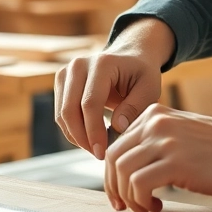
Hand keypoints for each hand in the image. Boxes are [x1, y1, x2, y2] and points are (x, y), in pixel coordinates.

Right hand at [53, 18, 173, 158]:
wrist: (129, 56)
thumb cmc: (141, 73)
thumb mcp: (150, 88)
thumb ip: (136, 107)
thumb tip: (117, 128)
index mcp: (102, 63)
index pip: (90, 103)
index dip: (93, 131)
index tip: (102, 152)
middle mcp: (78, 65)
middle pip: (69, 109)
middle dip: (82, 138)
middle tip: (98, 155)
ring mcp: (65, 73)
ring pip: (62, 114)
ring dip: (76, 137)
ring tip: (97, 148)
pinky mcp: (61, 83)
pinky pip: (61, 114)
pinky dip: (73, 130)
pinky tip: (90, 138)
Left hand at [103, 105, 211, 211]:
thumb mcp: (183, 135)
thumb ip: (157, 144)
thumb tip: (129, 171)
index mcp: (155, 115)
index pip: (116, 144)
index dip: (114, 174)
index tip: (124, 193)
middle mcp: (156, 123)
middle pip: (113, 158)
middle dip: (115, 188)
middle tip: (127, 206)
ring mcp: (166, 141)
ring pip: (122, 171)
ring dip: (128, 197)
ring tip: (146, 208)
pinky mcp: (176, 162)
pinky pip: (139, 184)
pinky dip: (141, 201)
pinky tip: (158, 206)